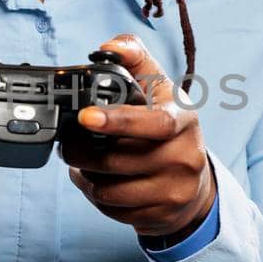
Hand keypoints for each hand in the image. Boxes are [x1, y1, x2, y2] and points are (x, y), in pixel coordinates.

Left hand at [60, 34, 217, 244]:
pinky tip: (97, 182)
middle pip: (119, 161)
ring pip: (111, 190)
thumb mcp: (159, 88)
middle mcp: (185, 156)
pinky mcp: (163, 215)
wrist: (194, 183)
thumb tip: (109, 46)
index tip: (85, 117)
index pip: (155, 123)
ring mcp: (175, 189)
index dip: (118, 120)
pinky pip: (113, 210)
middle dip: (82, 152)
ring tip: (82, 163)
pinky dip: (96, 196)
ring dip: (86, 176)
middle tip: (68, 144)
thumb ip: (135, 58)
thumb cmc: (168, 127)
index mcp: (183, 119)